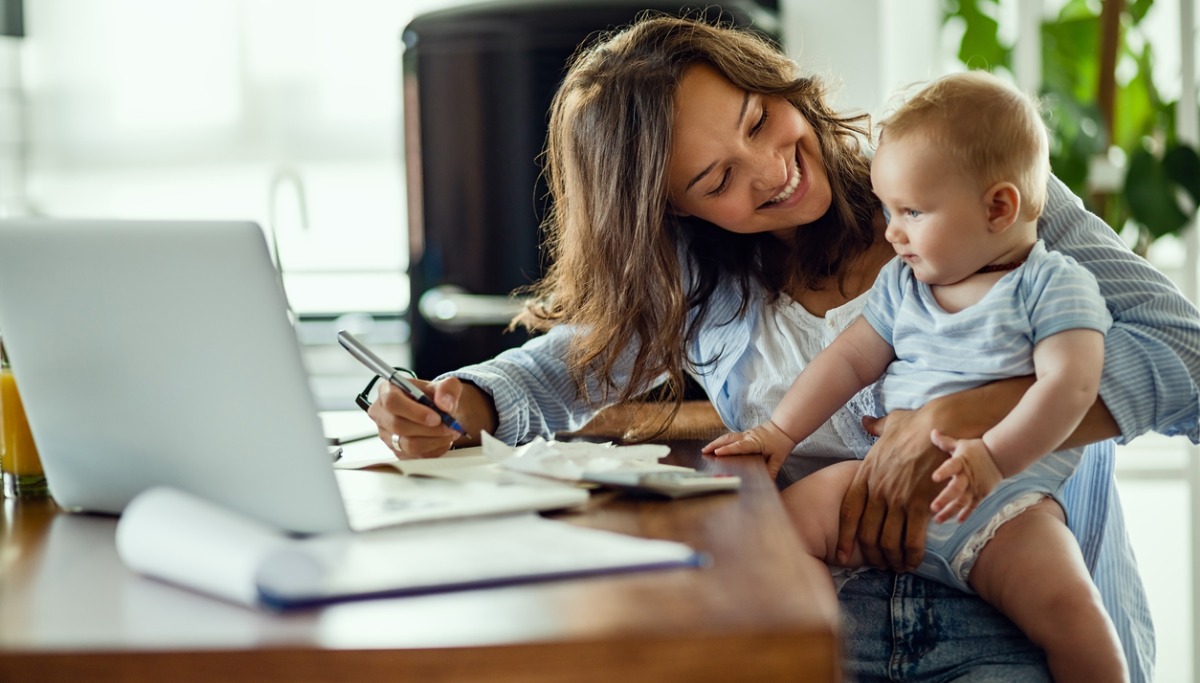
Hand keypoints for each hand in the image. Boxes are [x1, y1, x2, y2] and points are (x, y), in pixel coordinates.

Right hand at [367, 377, 464, 458]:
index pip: (392, 401)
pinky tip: (443, 439)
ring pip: (408, 445)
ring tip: (450, 432)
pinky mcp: (397, 451)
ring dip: (434, 440)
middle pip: (398, 426)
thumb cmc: (435, 396)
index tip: (437, 417)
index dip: (414, 411)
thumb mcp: (446, 385)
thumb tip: (445, 405)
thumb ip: (448, 389)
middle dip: (429, 429)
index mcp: (387, 390)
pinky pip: (416, 456)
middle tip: (450, 426)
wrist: (437, 412)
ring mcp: (387, 435)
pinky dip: (434, 449)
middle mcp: (382, 413)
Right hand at [702, 421, 795, 479]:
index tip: (717, 452)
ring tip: (706, 449)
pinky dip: (722, 441)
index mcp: (755, 442)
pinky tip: (716, 446)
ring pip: (728, 437)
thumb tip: (768, 482)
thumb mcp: (779, 458)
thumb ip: (772, 470)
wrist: (784, 427)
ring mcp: (746, 434)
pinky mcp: (745, 434)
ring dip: (716, 442)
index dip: (728, 450)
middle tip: (704, 451)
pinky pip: (731, 437)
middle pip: (728, 439)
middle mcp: (748, 436)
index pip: (739, 446)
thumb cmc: (781, 442)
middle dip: (715, 445)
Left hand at [836, 410, 945, 571]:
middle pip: (866, 533)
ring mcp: (897, 498)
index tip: (842, 554)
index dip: (845, 537)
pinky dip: (912, 555)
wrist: (942, 425)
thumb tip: (866, 422)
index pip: (848, 512)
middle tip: (880, 565)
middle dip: (872, 555)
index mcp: (866, 474)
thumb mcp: (889, 423)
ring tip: (898, 567)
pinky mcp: (920, 504)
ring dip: (892, 559)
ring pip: (887, 541)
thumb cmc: (917, 424)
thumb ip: (875, 428)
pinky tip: (914, 561)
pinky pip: (912, 539)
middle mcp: (877, 490)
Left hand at [929, 430, 1003, 523]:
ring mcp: (975, 487)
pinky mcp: (981, 494)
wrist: (1000, 457)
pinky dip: (966, 513)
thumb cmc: (976, 450)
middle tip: (933, 507)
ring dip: (950, 511)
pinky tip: (957, 521)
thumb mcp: (961, 444)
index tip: (934, 477)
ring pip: (962, 501)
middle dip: (945, 499)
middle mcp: (968, 476)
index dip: (943, 472)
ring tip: (938, 519)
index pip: (951, 466)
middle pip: (956, 489)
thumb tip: (932, 432)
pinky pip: (973, 506)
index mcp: (961, 462)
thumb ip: (945, 442)